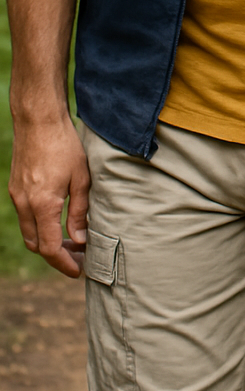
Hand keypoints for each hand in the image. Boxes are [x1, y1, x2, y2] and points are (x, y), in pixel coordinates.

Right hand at [8, 117, 89, 278]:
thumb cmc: (65, 145)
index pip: (49, 248)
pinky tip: (57, 222)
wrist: (38, 121)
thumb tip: (79, 240)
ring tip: (71, 242)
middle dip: (56, 257)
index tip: (79, 270)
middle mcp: (25, 204)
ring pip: (29, 233)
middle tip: (79, 258)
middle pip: (36, 245)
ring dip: (47, 242)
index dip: (64, 263)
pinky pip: (26, 218)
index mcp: (43, 204)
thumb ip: (80, 212)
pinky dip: (40, 227)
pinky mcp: (16, 189)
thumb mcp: (82, 178)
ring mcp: (18, 197)